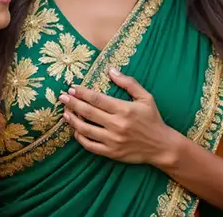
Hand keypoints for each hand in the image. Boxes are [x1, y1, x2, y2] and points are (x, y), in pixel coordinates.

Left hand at [60, 68, 178, 166]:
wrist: (161, 146)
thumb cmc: (153, 119)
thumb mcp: (146, 97)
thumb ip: (128, 83)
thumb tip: (111, 70)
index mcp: (124, 109)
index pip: (97, 99)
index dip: (82, 93)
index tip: (72, 88)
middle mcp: (116, 125)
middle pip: (87, 112)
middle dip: (72, 103)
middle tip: (62, 97)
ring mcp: (112, 140)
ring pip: (85, 129)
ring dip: (72, 120)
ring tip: (65, 113)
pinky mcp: (111, 152)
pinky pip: (89, 145)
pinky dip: (80, 137)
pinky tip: (76, 130)